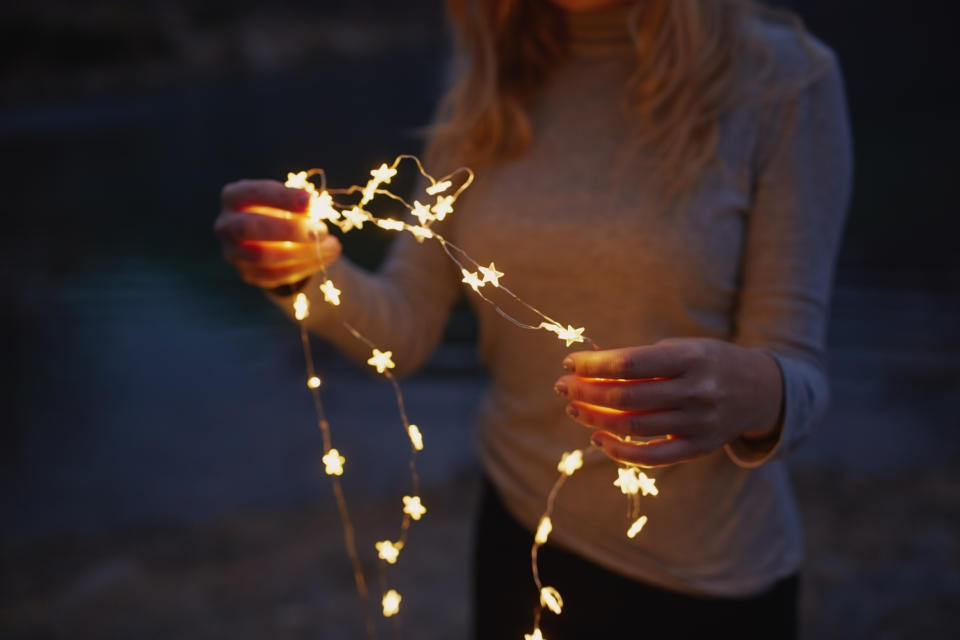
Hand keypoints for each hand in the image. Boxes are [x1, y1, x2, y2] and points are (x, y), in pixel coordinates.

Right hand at [215, 179, 341, 287]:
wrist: (271, 238)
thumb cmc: (281, 210)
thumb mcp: (287, 201)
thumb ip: (299, 203)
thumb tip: (316, 209)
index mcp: (234, 197)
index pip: (254, 193)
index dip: (283, 197)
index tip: (311, 202)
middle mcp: (226, 225)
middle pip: (250, 227)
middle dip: (289, 229)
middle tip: (321, 230)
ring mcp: (233, 253)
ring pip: (264, 256)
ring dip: (303, 252)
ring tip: (332, 245)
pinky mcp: (247, 274)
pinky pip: (275, 275)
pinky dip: (304, 267)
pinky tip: (325, 257)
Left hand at [554, 338, 783, 466]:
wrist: (760, 389)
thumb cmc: (707, 362)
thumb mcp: (682, 348)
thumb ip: (641, 360)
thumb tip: (588, 371)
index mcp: (691, 358)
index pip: (630, 364)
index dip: (594, 365)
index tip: (569, 362)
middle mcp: (697, 391)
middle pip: (627, 397)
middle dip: (586, 392)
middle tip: (562, 387)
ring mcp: (699, 423)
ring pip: (634, 427)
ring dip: (596, 418)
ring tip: (573, 408)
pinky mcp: (699, 447)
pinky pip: (653, 457)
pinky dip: (620, 451)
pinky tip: (597, 437)